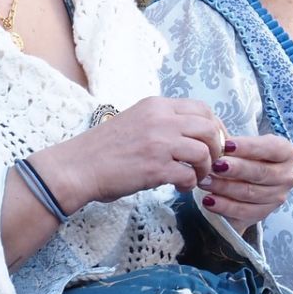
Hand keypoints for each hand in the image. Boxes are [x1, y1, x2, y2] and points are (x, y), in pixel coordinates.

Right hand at [30, 97, 224, 211]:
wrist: (76, 167)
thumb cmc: (103, 149)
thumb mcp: (136, 121)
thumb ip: (162, 122)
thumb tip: (192, 134)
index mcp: (156, 105)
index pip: (202, 109)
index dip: (216, 127)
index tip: (215, 142)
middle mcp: (161, 119)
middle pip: (209, 128)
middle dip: (216, 148)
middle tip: (210, 162)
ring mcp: (160, 143)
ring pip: (204, 152)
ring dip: (204, 168)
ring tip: (194, 177)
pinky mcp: (156, 167)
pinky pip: (190, 175)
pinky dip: (190, 183)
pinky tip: (180, 187)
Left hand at [197, 133, 292, 226]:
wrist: (240, 181)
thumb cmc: (241, 157)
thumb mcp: (240, 145)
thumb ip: (230, 143)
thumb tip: (215, 139)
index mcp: (286, 153)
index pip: (271, 148)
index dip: (249, 147)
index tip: (226, 146)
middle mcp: (286, 176)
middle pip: (262, 173)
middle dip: (236, 169)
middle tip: (215, 165)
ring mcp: (277, 197)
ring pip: (251, 193)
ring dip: (225, 187)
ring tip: (205, 181)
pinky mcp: (263, 214)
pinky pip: (243, 212)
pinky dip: (224, 206)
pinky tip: (209, 200)